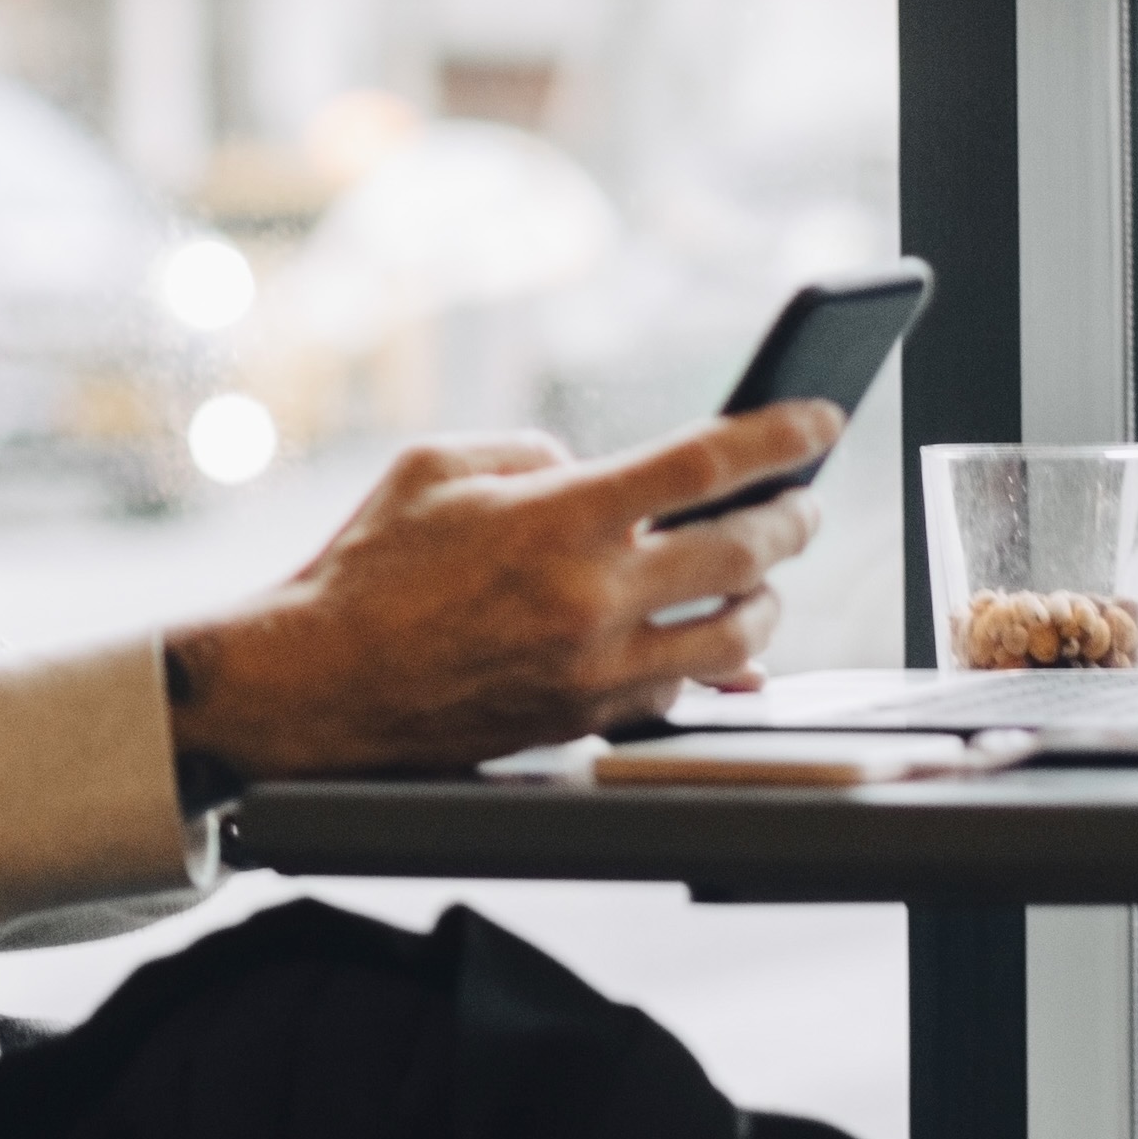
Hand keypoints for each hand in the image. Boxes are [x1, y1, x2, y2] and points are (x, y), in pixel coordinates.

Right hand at [164, 403, 842, 780]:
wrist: (317, 686)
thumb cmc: (367, 567)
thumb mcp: (436, 466)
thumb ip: (529, 452)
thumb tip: (594, 469)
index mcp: (557, 517)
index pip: (705, 464)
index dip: (780, 435)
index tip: (820, 419)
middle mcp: (590, 596)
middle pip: (746, 552)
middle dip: (794, 519)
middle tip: (803, 504)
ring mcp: (595, 668)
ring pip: (739, 636)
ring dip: (766, 599)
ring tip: (761, 576)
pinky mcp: (587, 720)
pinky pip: (685, 692)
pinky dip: (715, 663)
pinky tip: (724, 643)